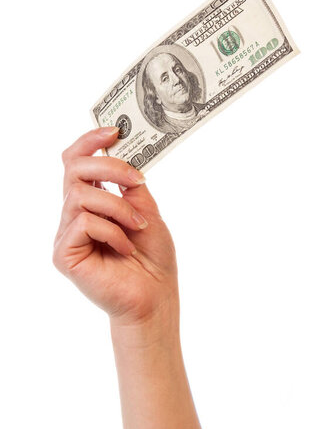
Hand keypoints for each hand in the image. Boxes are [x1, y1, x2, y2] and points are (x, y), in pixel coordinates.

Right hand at [53, 127, 178, 328]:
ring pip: (82, 195)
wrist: (154, 298)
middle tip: (137, 179)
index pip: (76, 163)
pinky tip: (125, 249)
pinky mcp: (63, 254)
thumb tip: (121, 156)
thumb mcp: (147, 211)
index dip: (89, 142)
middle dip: (109, 166)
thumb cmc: (152, 260)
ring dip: (119, 207)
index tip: (114, 130)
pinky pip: (83, 223)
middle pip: (73, 169)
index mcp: (92, 203)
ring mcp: (66, 234)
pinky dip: (112, 232)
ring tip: (139, 228)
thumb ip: (130, 185)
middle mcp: (74, 215)